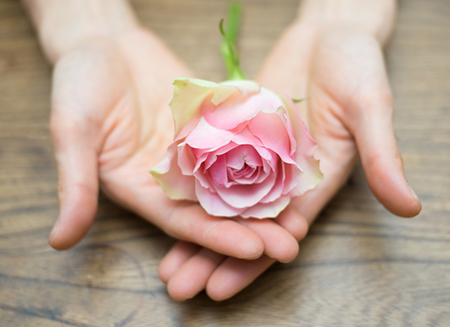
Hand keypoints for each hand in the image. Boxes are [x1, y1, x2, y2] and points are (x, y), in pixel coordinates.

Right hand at [49, 28, 300, 264]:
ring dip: (269, 200)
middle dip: (254, 230)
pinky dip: (268, 154)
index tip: (253, 250)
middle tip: (292, 246)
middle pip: (218, 210)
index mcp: (142, 189)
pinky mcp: (211, 125)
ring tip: (302, 216)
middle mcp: (174, 177)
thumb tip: (60, 240)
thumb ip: (75, 183)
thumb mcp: (72, 131)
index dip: (216, 238)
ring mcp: (196, 151)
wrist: (104, 42)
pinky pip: (243, 140)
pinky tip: (295, 166)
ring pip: (238, 180)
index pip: (183, 223)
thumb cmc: (80, 82)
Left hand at [159, 20, 420, 300]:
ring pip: (219, 204)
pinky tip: (164, 208)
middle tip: (178, 290)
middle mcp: (280, 176)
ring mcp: (255, 155)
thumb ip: (381, 155)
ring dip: (192, 235)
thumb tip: (409, 207)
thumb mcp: (370, 108)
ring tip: (165, 268)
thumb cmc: (356, 65)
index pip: (278, 235)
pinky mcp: (236, 133)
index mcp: (312, 182)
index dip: (251, 264)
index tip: (220, 288)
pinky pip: (207, 165)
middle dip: (210, 260)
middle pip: (242, 228)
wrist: (328, 34)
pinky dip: (188, 188)